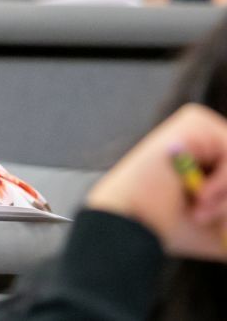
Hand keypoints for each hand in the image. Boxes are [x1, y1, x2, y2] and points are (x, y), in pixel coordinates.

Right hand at [86, 103, 226, 260]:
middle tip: (209, 215)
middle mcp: (209, 138)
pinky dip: (223, 180)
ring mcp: (201, 127)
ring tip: (203, 210)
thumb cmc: (172, 228)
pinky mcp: (194, 121)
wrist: (133, 224)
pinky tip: (199, 195)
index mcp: (216, 159)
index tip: (220, 213)